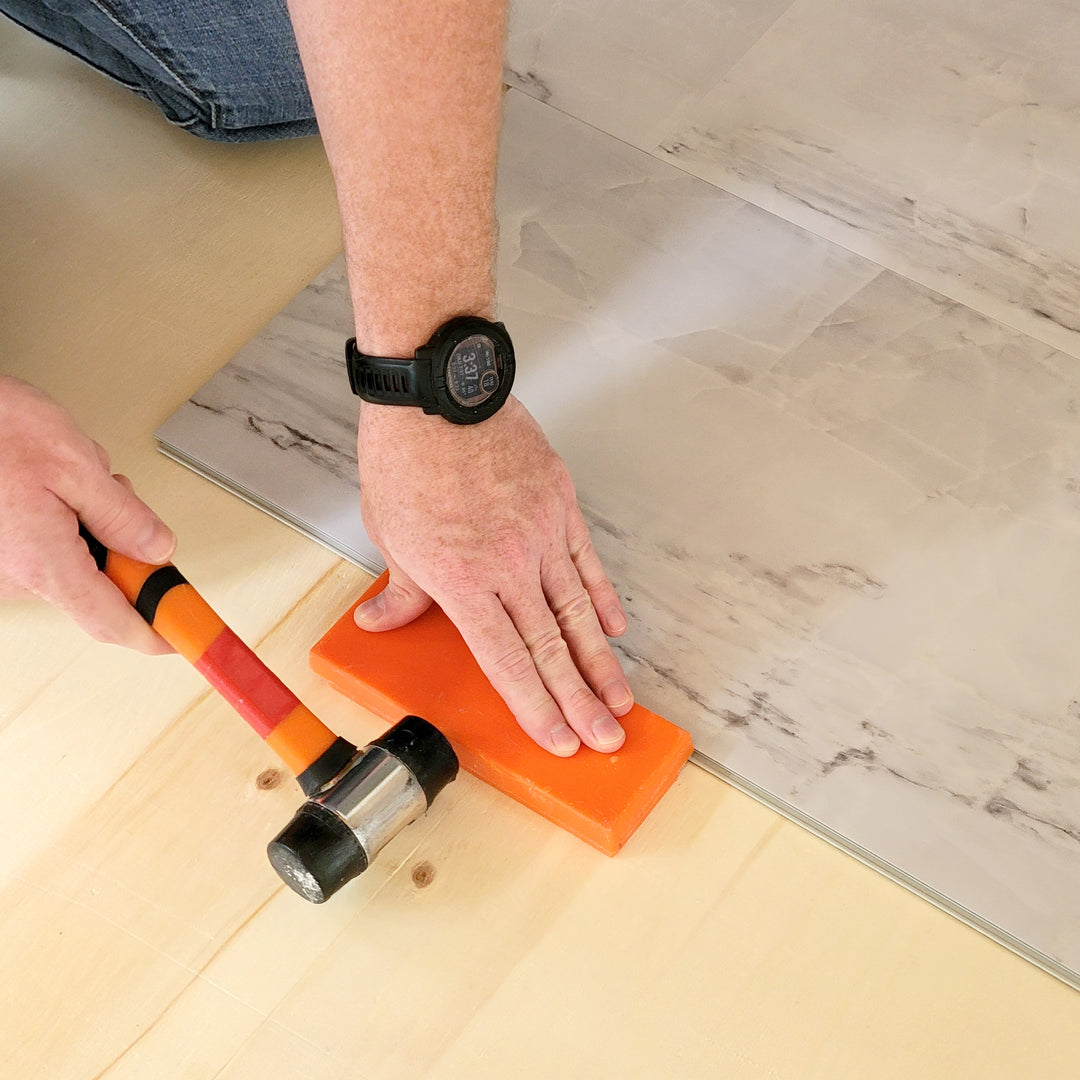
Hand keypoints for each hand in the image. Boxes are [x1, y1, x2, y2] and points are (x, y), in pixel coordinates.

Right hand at [0, 376, 175, 652]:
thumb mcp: (75, 463)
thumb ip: (123, 515)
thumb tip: (158, 549)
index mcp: (42, 561)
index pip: (111, 620)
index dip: (154, 631)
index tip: (183, 636)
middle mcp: (16, 575)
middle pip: (99, 585)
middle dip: (122, 544)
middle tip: (117, 497)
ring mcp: (3, 567)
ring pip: (75, 560)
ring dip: (91, 522)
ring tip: (72, 477)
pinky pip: (48, 548)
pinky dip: (65, 519)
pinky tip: (51, 484)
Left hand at [354, 396, 632, 755]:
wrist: (439, 394)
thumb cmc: (406, 460)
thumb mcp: (389, 533)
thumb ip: (402, 589)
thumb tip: (382, 622)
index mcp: (461, 581)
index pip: (505, 660)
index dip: (534, 707)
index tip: (558, 740)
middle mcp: (508, 566)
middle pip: (550, 648)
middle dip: (580, 701)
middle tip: (606, 740)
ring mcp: (541, 535)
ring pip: (578, 613)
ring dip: (601, 663)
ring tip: (621, 701)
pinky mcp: (561, 505)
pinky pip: (588, 563)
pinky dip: (603, 599)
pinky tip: (614, 630)